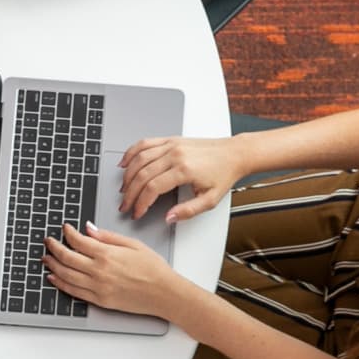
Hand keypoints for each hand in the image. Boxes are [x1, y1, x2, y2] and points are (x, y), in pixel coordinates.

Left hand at [43, 223, 188, 319]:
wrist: (164, 293)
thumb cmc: (153, 269)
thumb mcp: (132, 244)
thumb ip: (108, 236)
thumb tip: (89, 229)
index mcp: (107, 254)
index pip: (78, 241)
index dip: (68, 233)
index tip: (64, 228)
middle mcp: (99, 271)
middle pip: (67, 257)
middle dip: (54, 248)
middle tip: (48, 242)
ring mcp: (98, 288)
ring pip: (66, 275)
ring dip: (53, 265)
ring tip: (46, 258)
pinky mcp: (99, 300)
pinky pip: (74, 291)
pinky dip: (61, 283)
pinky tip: (54, 277)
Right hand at [120, 135, 243, 222]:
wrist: (234, 153)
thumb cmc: (223, 174)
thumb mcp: (210, 200)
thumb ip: (188, 211)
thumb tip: (168, 218)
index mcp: (184, 170)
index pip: (152, 188)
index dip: (141, 203)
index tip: (137, 212)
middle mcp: (175, 155)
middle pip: (142, 174)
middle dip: (130, 193)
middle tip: (126, 205)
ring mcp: (171, 145)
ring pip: (139, 159)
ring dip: (128, 176)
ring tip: (124, 190)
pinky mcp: (170, 139)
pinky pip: (144, 143)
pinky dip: (131, 153)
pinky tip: (125, 163)